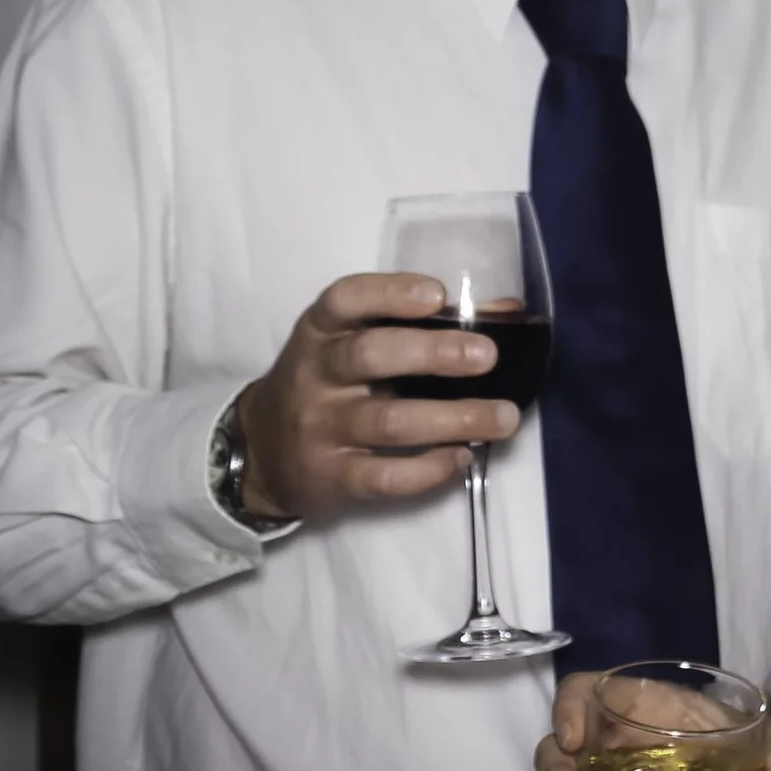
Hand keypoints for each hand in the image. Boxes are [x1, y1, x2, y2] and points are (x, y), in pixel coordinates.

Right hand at [231, 272, 520, 519]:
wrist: (261, 451)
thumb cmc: (329, 384)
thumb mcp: (354, 344)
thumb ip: (424, 325)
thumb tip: (509, 313)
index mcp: (321, 331)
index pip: (344, 300)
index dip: (390, 293)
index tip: (437, 294)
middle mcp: (316, 375)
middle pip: (369, 356)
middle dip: (432, 354)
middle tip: (487, 356)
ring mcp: (322, 429)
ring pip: (388, 422)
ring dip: (453, 418)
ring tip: (505, 417)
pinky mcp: (333, 477)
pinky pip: (384, 477)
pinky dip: (429, 469)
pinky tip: (462, 457)